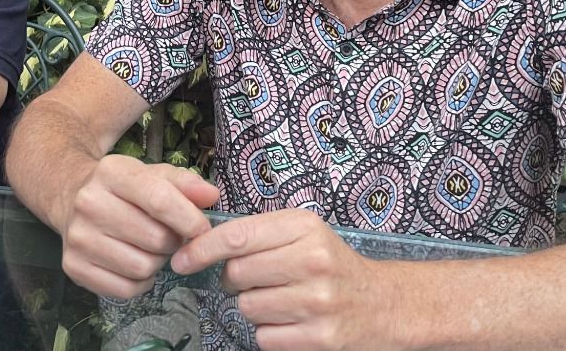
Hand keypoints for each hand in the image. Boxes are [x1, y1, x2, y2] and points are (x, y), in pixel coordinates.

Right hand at [59, 154, 218, 298]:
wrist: (71, 197)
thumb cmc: (122, 188)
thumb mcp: (151, 174)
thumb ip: (185, 182)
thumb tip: (211, 195)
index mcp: (111, 172)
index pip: (159, 200)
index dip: (190, 220)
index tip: (202, 230)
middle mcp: (88, 203)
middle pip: (155, 239)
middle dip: (173, 242)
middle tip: (169, 236)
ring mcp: (78, 237)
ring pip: (142, 267)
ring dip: (156, 263)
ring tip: (150, 248)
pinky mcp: (73, 266)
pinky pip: (126, 289)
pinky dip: (140, 282)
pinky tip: (134, 262)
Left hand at [172, 209, 385, 350]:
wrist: (383, 303)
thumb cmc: (332, 264)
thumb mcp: (303, 232)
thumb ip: (259, 233)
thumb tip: (203, 245)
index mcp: (304, 228)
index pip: (237, 237)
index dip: (201, 248)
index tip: (182, 259)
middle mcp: (313, 261)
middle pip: (237, 275)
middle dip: (236, 281)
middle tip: (256, 281)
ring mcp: (318, 302)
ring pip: (248, 308)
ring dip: (254, 307)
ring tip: (280, 300)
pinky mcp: (321, 338)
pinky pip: (265, 337)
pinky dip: (270, 332)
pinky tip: (291, 321)